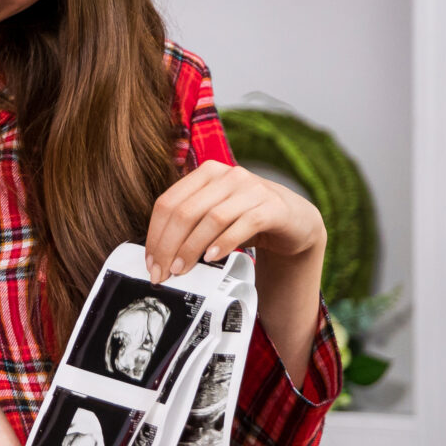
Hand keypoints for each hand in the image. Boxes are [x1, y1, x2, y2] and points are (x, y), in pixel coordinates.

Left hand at [145, 160, 324, 280]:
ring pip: (211, 219)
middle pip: (185, 212)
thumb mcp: (213, 215)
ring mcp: (252, 189)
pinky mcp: (272, 207)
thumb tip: (158, 256)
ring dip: (191, 248)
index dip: (155, 234)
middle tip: (162, 272)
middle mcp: (228, 175)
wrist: (294, 221)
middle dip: (168, 246)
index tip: (151, 262)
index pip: (168, 202)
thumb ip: (189, 225)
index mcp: (206, 173)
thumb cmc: (246, 219)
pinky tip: (212, 258)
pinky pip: (242, 224)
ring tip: (182, 269)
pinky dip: (223, 243)